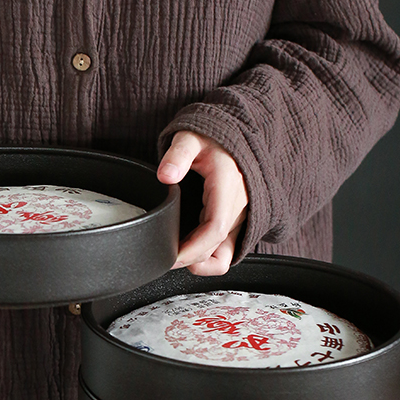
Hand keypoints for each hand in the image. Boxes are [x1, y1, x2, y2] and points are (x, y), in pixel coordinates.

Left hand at [157, 130, 248, 275]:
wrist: (232, 137)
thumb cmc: (212, 139)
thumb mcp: (190, 138)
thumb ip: (177, 155)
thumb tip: (165, 176)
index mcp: (228, 187)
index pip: (215, 228)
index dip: (193, 249)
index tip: (169, 256)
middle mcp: (238, 207)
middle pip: (217, 247)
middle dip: (189, 258)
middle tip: (161, 256)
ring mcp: (238, 218)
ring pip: (224, 255)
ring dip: (200, 261)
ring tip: (175, 254)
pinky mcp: (234, 224)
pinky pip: (226, 252)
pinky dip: (208, 258)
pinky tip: (188, 250)